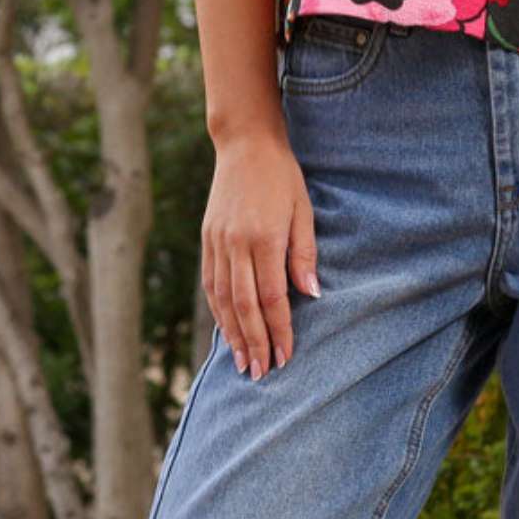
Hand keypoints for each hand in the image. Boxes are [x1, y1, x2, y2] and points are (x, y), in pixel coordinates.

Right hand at [201, 130, 320, 379]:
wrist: (245, 145)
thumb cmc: (282, 177)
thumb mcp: (303, 210)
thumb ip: (304, 253)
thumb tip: (311, 295)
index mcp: (264, 237)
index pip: (272, 297)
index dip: (279, 330)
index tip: (286, 356)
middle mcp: (236, 244)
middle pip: (245, 306)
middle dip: (255, 342)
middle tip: (262, 373)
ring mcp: (218, 242)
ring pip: (223, 300)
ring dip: (233, 334)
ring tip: (243, 362)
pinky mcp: (207, 239)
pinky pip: (211, 283)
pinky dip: (218, 311)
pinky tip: (226, 329)